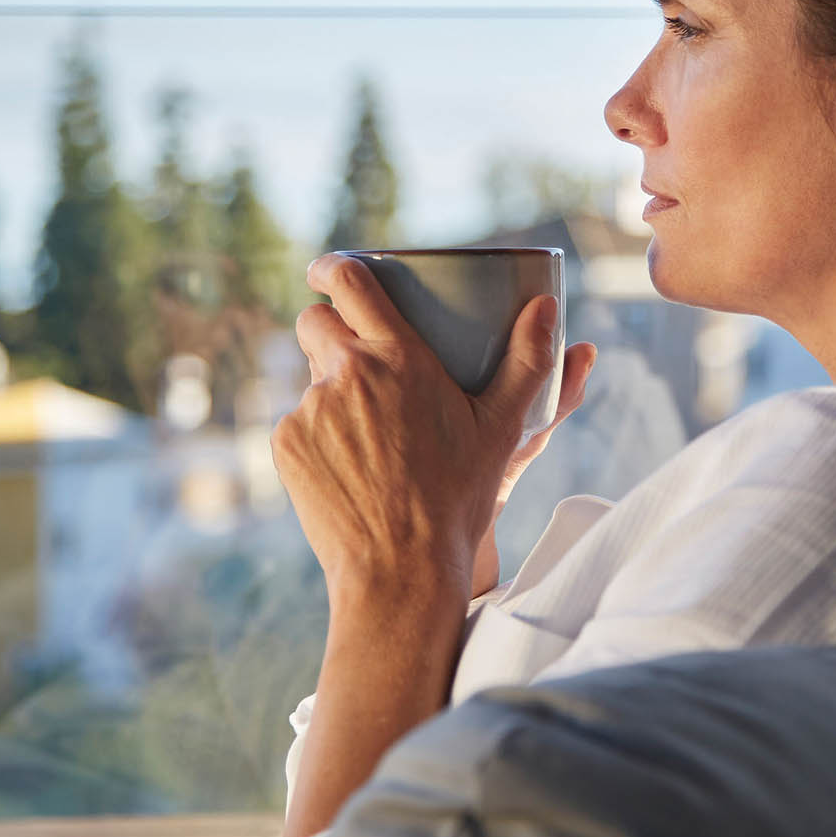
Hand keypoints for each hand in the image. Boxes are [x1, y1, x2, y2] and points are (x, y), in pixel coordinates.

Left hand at [270, 253, 582, 606]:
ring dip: (330, 391)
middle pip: (314, 322)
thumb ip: (528, 361)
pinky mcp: (287, 446)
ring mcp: (309, 410)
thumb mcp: (502, 427)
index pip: (349, 282)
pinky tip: (348, 467)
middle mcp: (345, 374)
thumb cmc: (459, 498)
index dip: (334, 266)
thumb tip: (548, 306)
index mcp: (397, 356)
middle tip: (356, 356)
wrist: (402, 570)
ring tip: (368, 434)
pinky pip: (297, 423)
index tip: (330, 269)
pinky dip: (317, 435)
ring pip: (308, 378)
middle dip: (329, 327)